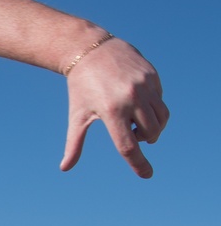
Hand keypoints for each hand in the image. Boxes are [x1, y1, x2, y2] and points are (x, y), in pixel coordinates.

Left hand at [61, 38, 168, 178]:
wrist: (91, 49)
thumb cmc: (81, 87)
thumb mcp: (77, 116)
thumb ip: (74, 144)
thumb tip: (64, 168)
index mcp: (111, 111)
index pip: (129, 146)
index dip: (138, 164)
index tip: (147, 175)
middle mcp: (131, 98)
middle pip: (150, 133)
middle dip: (145, 140)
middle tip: (133, 134)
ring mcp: (144, 85)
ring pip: (161, 117)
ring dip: (154, 127)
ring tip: (138, 123)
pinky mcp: (152, 75)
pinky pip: (160, 100)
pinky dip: (154, 109)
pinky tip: (139, 103)